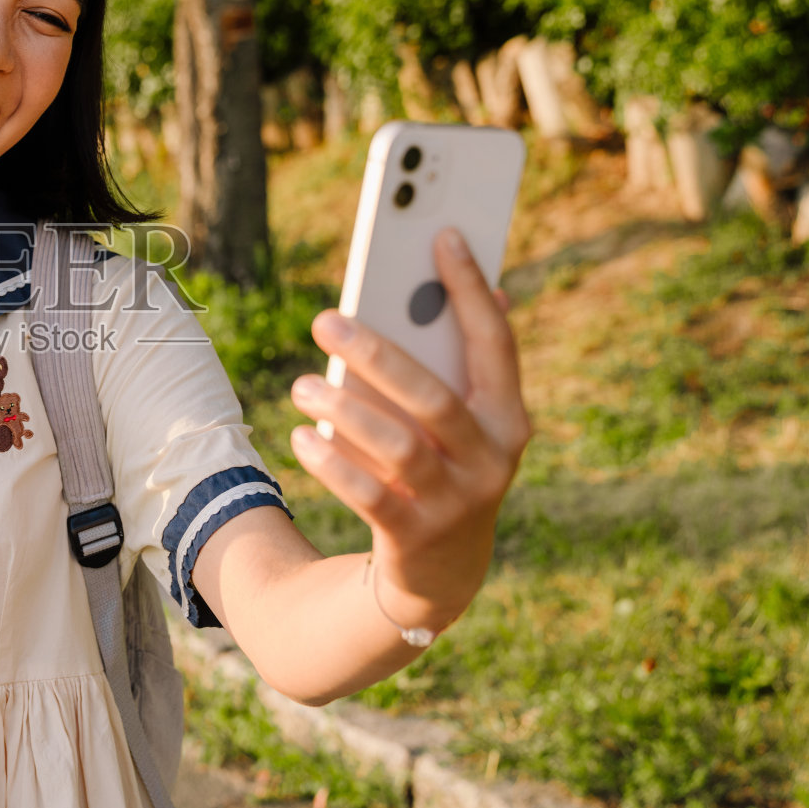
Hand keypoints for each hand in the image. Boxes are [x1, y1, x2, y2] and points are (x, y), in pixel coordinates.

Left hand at [288, 228, 531, 629]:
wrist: (442, 572)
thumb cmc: (444, 466)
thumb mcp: (461, 420)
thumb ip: (458, 361)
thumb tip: (482, 285)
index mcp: (508, 417)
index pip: (495, 343)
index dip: (470, 289)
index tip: (441, 235)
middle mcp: (491, 459)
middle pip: (433, 397)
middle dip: (377, 354)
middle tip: (323, 320)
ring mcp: (457, 502)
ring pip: (397, 447)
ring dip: (343, 412)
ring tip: (300, 387)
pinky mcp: (416, 537)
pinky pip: (369, 495)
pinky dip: (332, 464)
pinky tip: (301, 439)